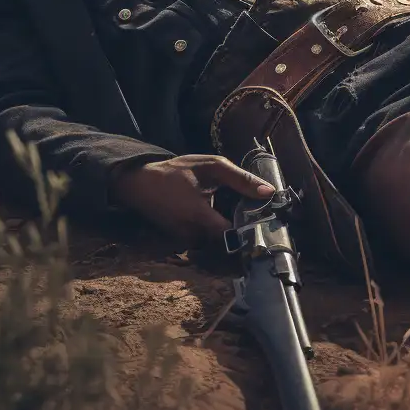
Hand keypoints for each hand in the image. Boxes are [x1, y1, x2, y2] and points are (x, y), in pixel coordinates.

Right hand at [112, 154, 274, 246]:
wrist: (140, 183)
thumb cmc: (176, 171)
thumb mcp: (210, 167)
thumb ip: (240, 179)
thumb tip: (269, 192)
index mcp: (200, 216)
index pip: (234, 237)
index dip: (251, 232)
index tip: (266, 225)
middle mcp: (193, 235)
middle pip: (227, 241)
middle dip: (242, 230)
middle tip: (257, 217)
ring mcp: (186, 242)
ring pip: (216, 242)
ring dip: (228, 230)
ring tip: (241, 214)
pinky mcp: (181, 241)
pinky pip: (205, 239)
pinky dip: (214, 230)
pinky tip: (219, 215)